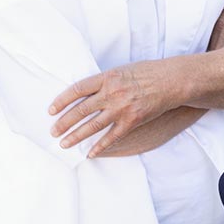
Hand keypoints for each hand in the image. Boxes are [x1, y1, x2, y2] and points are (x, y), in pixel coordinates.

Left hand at [49, 59, 172, 153]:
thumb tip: (85, 94)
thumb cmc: (147, 73)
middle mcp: (112, 93)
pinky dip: (100, 146)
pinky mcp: (132, 121)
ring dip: (76, 136)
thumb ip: (104, 82)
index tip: (51, 110)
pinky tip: (90, 153)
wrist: (172, 81)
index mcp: (107, 77)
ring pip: (93, 126)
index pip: (77, 90)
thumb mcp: (122, 70)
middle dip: (64, 122)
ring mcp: (122, 108)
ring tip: (64, 143)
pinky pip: (112, 136)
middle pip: (81, 110)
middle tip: (53, 131)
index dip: (62, 101)